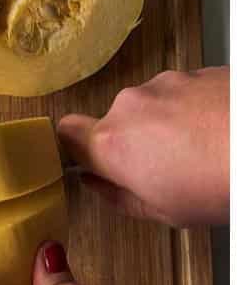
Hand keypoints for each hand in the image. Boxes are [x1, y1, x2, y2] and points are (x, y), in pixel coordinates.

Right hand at [58, 67, 228, 226]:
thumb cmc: (223, 185)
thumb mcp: (167, 213)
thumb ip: (120, 198)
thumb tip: (98, 186)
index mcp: (111, 144)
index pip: (64, 133)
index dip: (75, 146)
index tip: (93, 161)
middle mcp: (130, 106)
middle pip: (115, 122)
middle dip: (135, 141)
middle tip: (165, 169)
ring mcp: (166, 84)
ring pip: (152, 106)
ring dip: (167, 124)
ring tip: (203, 151)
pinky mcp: (200, 71)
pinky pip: (184, 93)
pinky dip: (196, 110)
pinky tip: (220, 133)